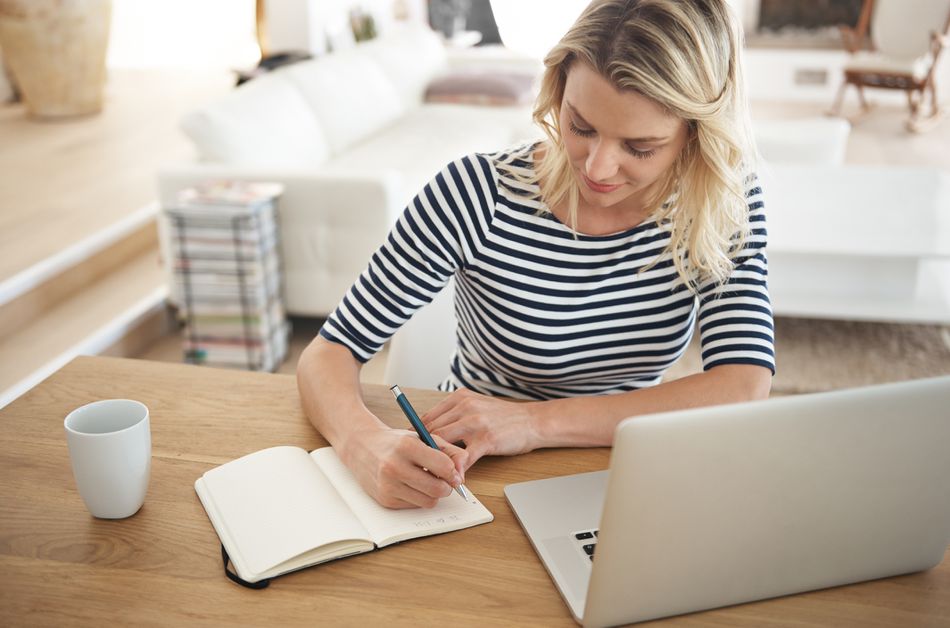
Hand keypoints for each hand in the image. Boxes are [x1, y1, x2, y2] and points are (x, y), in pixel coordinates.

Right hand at [341, 426, 467, 508]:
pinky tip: (411, 485)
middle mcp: (395, 466)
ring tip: (427, 481)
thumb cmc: (396, 442)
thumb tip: (462, 473)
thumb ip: (448, 451)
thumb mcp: (422, 437)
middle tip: (445, 481)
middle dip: (447, 487)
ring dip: (433, 494)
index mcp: (406, 446)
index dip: (454, 472)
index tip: (455, 474)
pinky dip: (418, 497)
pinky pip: (415, 505)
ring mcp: (388, 485)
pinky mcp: (385, 499)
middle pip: (437, 489)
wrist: (362, 447)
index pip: (443, 466)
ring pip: (428, 501)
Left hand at [423, 388, 540, 469]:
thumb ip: (455, 414)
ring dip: (436, 461)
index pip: (427, 417)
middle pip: (431, 430)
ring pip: (442, 443)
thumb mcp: (476, 405)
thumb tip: (430, 431)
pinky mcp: (486, 439)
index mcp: (459, 397)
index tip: (416, 450)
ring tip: (434, 473)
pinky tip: (455, 477)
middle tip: (420, 466)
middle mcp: (465, 406)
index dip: (418, 436)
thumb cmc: (504, 417)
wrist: (533, 421)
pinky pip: (463, 457)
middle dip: (424, 450)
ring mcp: (475, 423)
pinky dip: (456, 470)